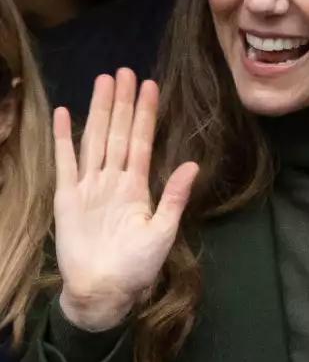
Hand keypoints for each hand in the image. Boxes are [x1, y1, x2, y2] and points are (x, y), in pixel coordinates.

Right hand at [53, 68, 198, 330]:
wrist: (104, 290)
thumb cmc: (137, 267)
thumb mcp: (163, 231)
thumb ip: (174, 197)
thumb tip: (193, 165)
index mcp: (137, 187)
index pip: (141, 142)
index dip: (145, 114)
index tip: (150, 86)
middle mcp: (113, 180)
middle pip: (118, 133)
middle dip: (122, 102)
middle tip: (125, 71)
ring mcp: (89, 186)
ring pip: (95, 139)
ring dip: (98, 111)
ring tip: (102, 82)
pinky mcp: (67, 197)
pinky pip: (65, 162)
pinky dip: (63, 138)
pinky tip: (63, 113)